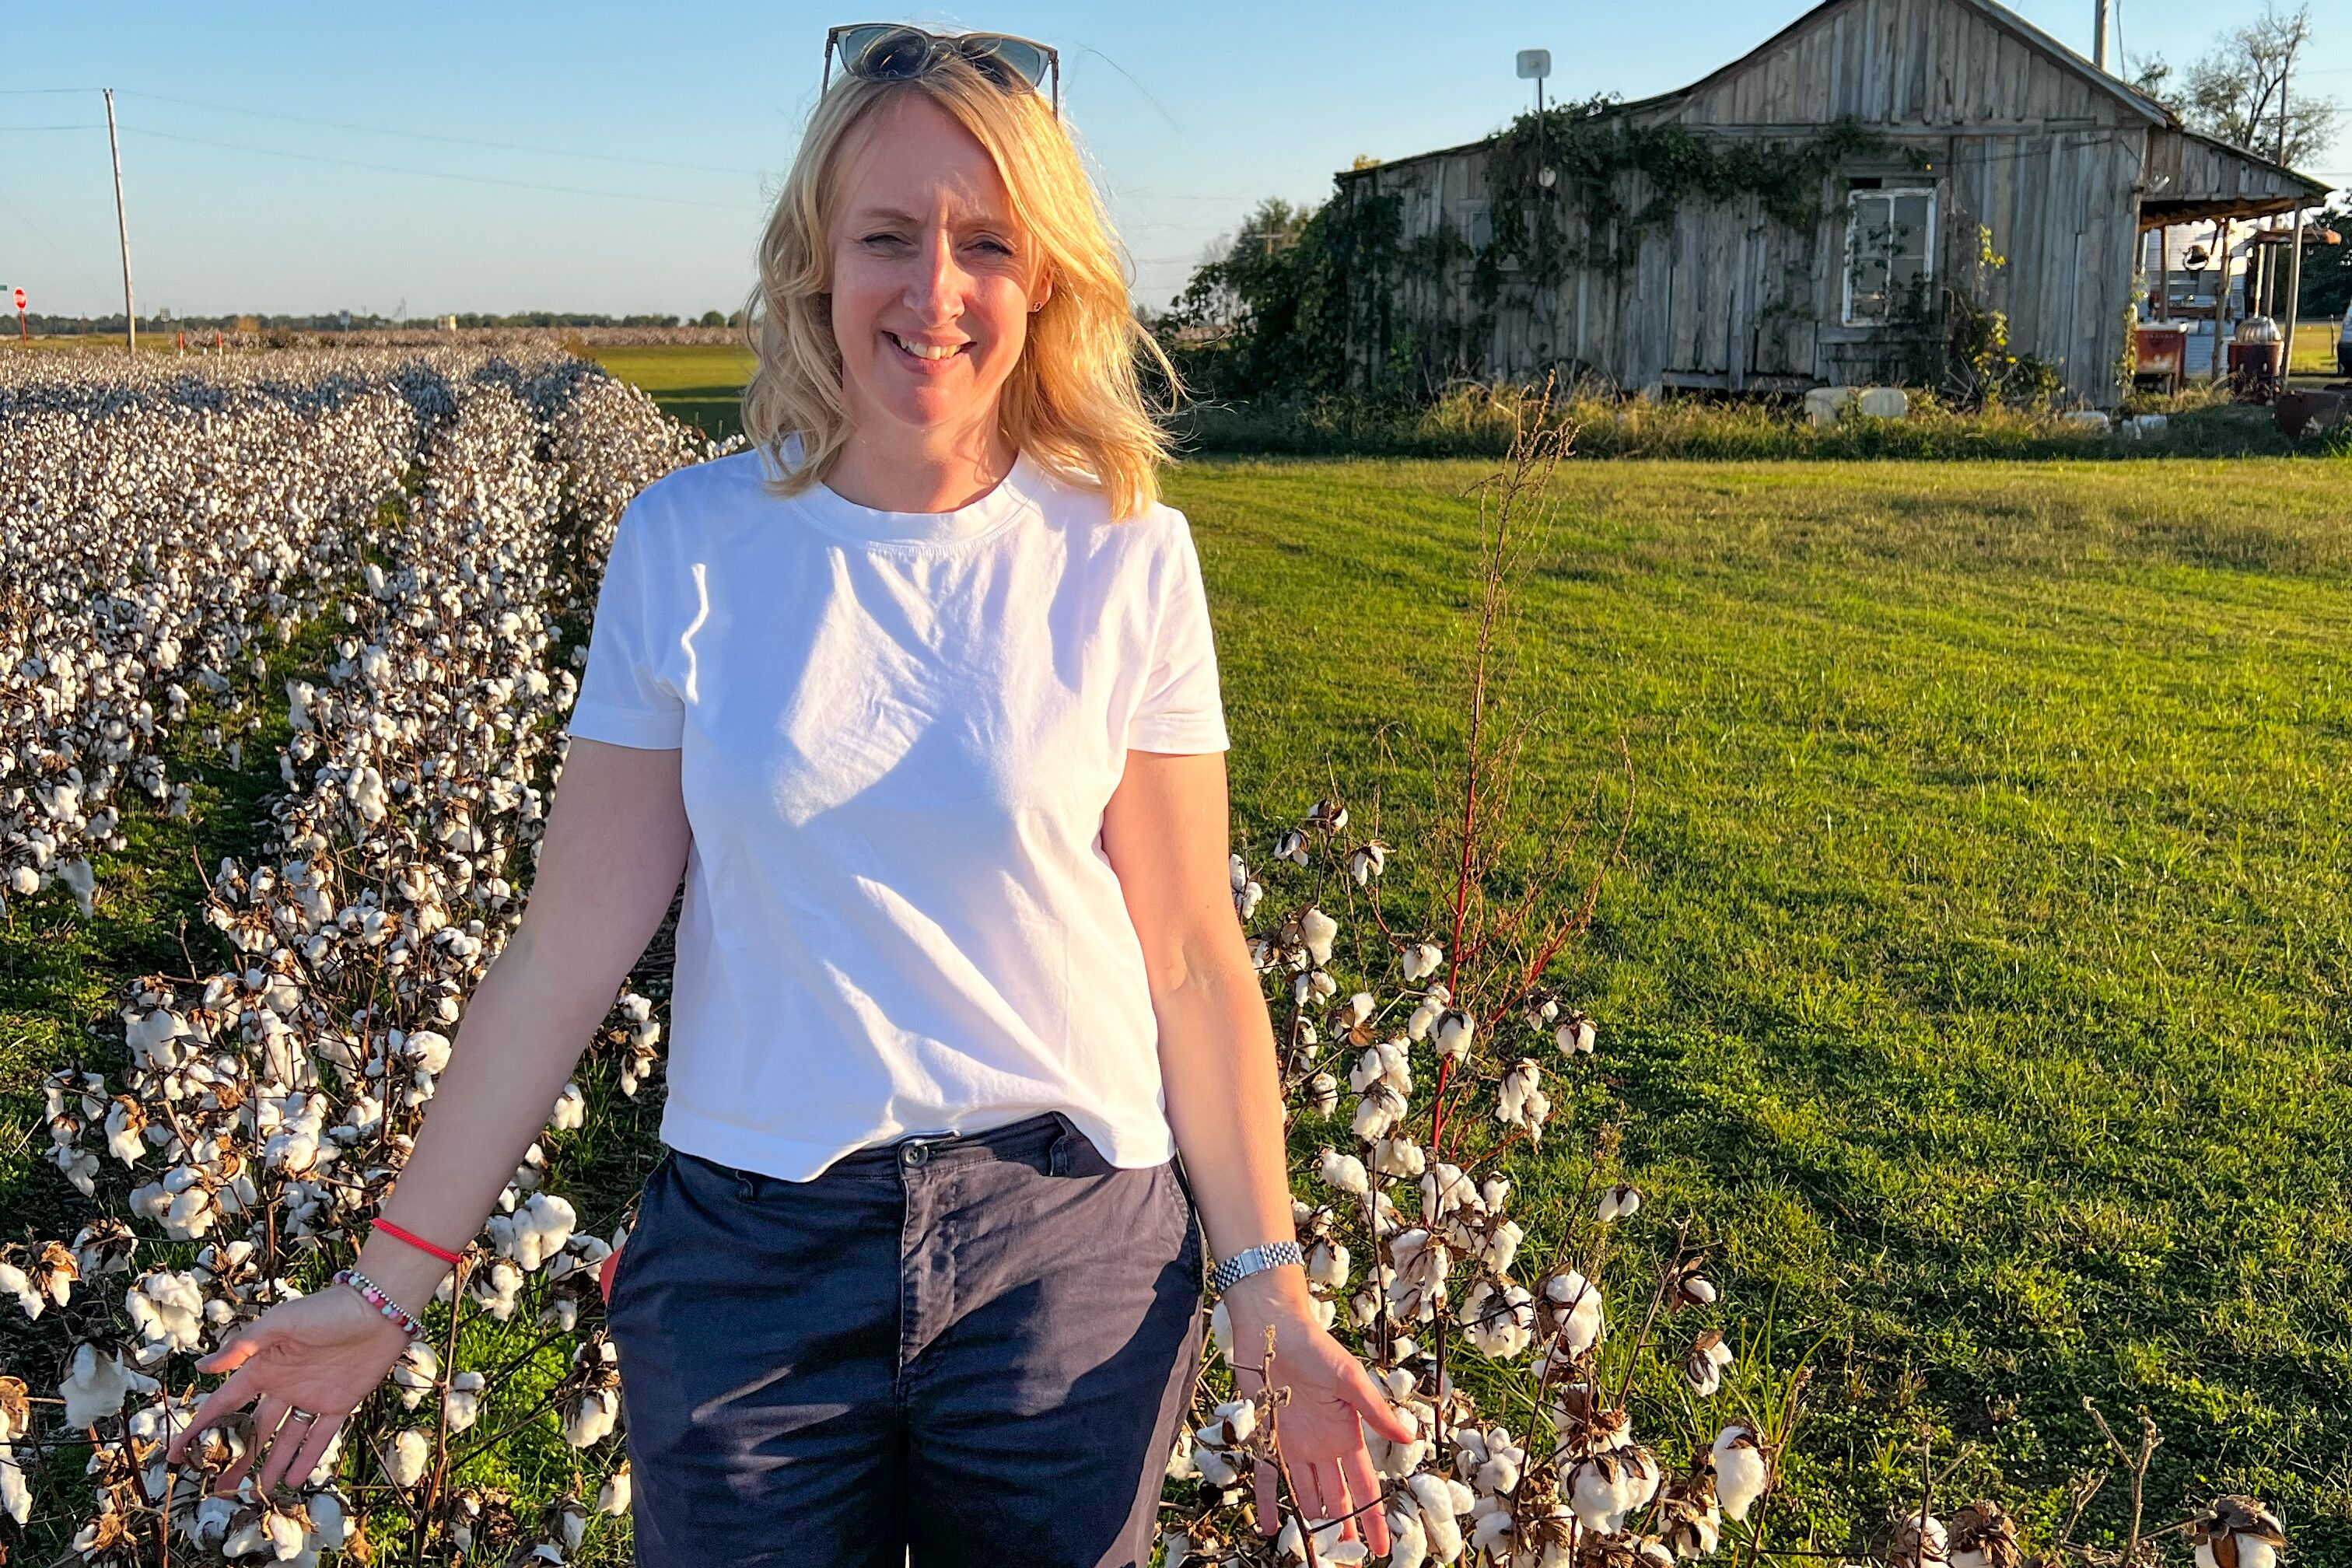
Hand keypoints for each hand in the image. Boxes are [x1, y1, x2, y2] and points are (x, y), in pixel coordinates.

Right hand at [164, 1281, 416, 1498]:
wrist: (378, 1309)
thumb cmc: (327, 1309)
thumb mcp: (280, 1323)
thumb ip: (243, 1347)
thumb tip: (201, 1367)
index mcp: (263, 1367)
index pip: (225, 1404)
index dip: (201, 1428)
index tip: (179, 1453)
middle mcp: (283, 1385)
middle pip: (254, 1429)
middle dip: (237, 1457)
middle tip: (221, 1488)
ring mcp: (311, 1396)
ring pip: (285, 1438)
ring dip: (270, 1464)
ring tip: (256, 1493)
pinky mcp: (339, 1403)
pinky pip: (320, 1436)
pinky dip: (307, 1458)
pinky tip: (293, 1480)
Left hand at [1224, 1273, 1418, 1558]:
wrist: (1273, 1329)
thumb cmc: (1316, 1348)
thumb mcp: (1351, 1379)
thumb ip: (1376, 1411)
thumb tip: (1410, 1437)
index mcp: (1347, 1435)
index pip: (1365, 1486)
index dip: (1372, 1517)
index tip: (1381, 1548)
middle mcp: (1322, 1447)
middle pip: (1337, 1497)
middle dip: (1344, 1528)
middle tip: (1348, 1559)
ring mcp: (1294, 1445)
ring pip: (1305, 1493)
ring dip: (1311, 1521)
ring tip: (1317, 1552)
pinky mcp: (1266, 1438)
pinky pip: (1267, 1477)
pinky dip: (1269, 1503)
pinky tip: (1270, 1527)